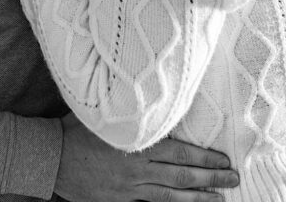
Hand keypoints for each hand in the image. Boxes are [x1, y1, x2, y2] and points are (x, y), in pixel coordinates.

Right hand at [55, 115, 238, 201]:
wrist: (51, 158)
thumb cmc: (78, 127)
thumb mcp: (107, 111)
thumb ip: (133, 109)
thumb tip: (156, 95)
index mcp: (138, 146)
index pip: (181, 155)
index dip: (205, 159)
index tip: (225, 159)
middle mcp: (138, 171)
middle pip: (182, 179)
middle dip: (211, 179)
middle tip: (234, 179)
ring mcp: (130, 190)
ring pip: (171, 198)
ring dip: (198, 199)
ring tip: (220, 199)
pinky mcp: (120, 201)